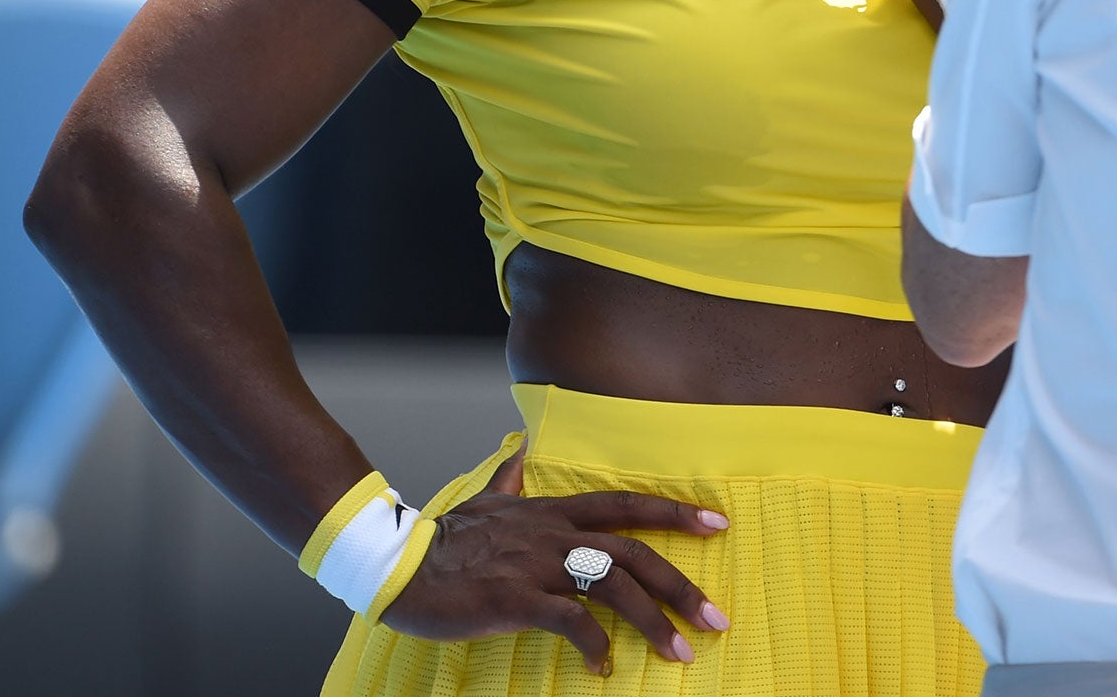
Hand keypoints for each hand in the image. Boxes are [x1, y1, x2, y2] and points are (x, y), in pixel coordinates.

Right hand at [381, 445, 730, 674]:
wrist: (399, 563)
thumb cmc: (444, 537)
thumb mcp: (484, 500)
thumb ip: (510, 479)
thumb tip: (518, 451)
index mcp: (553, 512)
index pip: (627, 505)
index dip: (674, 512)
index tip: (718, 523)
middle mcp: (555, 534)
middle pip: (634, 552)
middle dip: (681, 585)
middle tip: (716, 617)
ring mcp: (538, 566)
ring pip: (614, 587)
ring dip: (653, 622)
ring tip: (681, 653)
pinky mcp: (516, 599)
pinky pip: (570, 622)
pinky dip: (594, 645)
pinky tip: (604, 666)